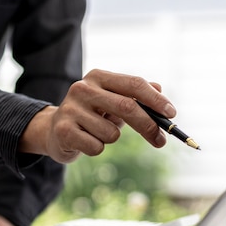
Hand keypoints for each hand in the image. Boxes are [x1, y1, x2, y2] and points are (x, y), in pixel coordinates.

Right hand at [19, 70, 175, 162]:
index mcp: (98, 77)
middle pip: (127, 107)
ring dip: (111, 138)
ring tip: (97, 134)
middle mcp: (83, 89)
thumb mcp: (113, 101)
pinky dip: (96, 149)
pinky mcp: (63, 130)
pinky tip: (84, 141)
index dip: (155, 99)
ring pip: (112, 133)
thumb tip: (160, 90)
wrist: (54, 130)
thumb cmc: (91, 115)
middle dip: (148, 126)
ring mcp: (71, 109)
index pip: (133, 84)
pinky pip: (97, 147)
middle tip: (160, 140)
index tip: (171, 114)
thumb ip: (136, 96)